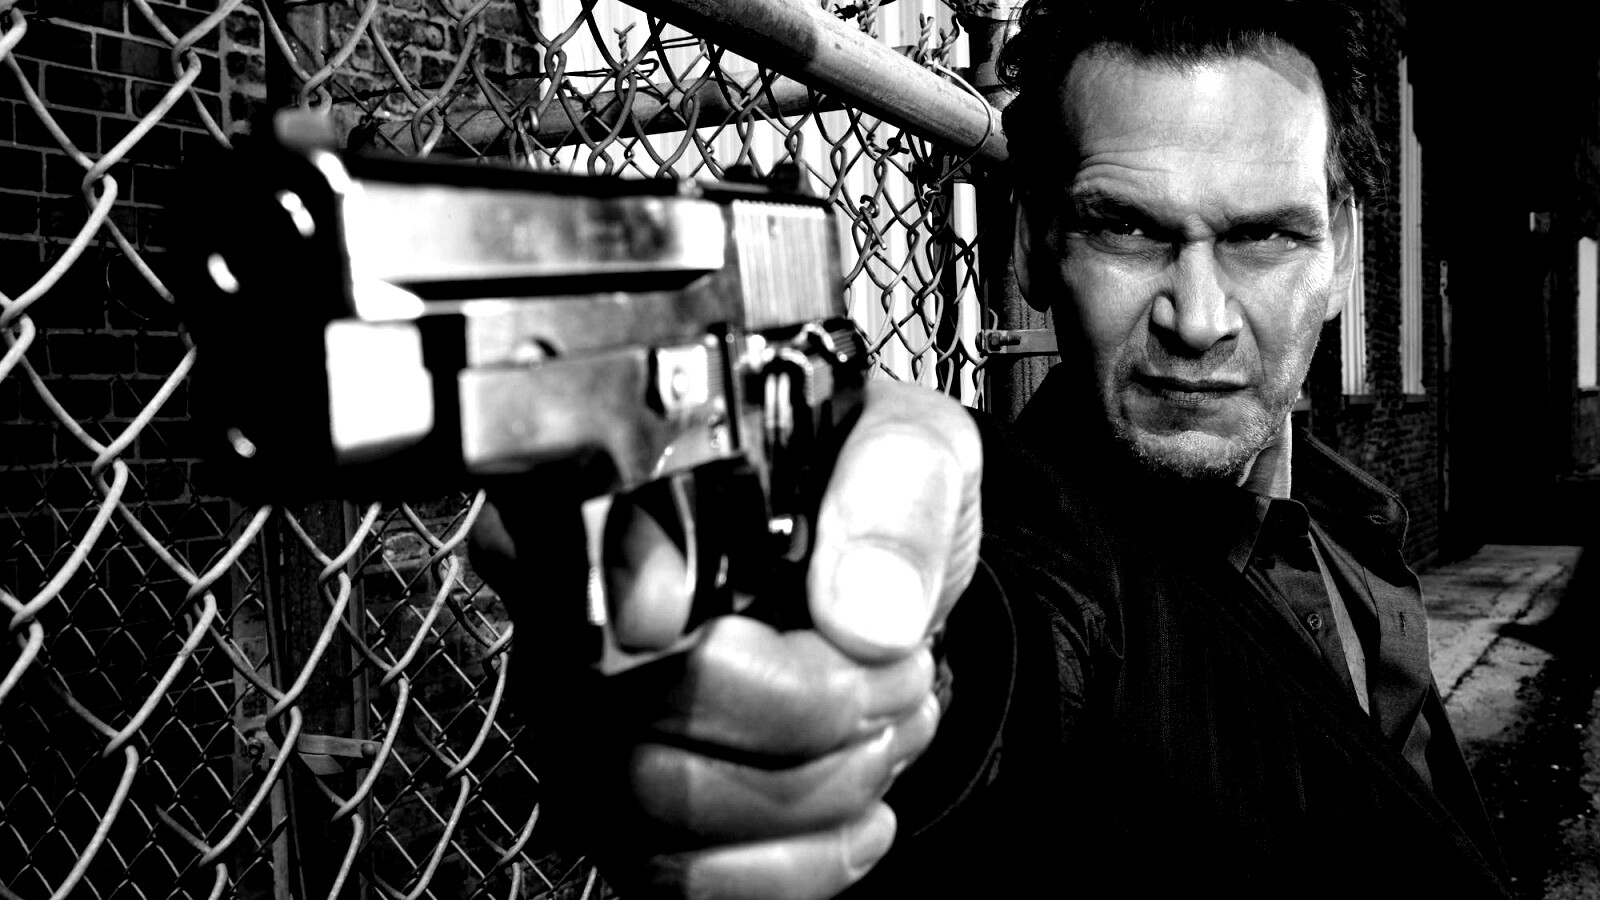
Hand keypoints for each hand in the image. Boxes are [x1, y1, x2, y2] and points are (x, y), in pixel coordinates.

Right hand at [469, 380, 982, 898]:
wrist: (885, 587)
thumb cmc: (872, 500)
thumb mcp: (913, 449)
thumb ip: (894, 489)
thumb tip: (866, 611)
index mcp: (624, 499)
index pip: (581, 548)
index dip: (645, 583)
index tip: (744, 612)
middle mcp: (577, 620)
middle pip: (632, 703)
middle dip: (805, 710)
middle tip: (900, 675)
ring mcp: (593, 729)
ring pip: (660, 805)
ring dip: (820, 786)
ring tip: (892, 726)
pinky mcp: (634, 821)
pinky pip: (687, 883)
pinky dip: (803, 863)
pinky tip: (860, 808)